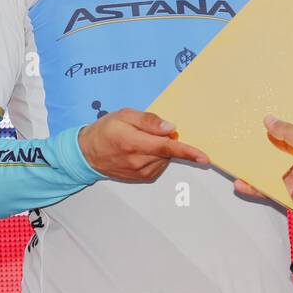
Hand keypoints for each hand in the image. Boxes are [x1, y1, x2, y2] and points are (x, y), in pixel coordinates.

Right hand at [78, 108, 208, 181]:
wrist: (88, 152)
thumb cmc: (106, 130)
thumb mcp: (124, 115)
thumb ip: (148, 121)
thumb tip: (170, 128)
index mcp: (134, 143)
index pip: (166, 148)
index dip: (187, 152)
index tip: (204, 157)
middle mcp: (138, 161)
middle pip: (167, 151)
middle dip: (166, 139)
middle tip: (147, 131)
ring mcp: (140, 172)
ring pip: (164, 158)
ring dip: (160, 149)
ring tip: (140, 140)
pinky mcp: (142, 177)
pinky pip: (159, 165)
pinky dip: (156, 156)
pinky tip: (141, 150)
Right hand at [234, 115, 292, 218]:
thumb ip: (289, 131)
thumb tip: (270, 121)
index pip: (291, 131)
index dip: (277, 125)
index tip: (260, 117)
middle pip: (277, 149)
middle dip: (262, 144)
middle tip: (244, 135)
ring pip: (269, 167)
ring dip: (254, 164)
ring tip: (236, 156)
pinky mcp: (289, 190)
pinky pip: (268, 188)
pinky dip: (254, 186)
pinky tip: (242, 182)